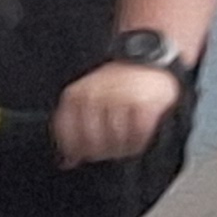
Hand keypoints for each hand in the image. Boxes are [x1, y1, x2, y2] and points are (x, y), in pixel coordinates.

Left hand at [53, 59, 182, 166]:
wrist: (149, 54)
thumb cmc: (118, 83)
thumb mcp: (88, 97)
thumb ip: (75, 127)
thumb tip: (67, 162)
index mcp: (76, 96)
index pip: (67, 134)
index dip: (73, 150)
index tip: (80, 156)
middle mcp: (95, 97)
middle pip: (91, 142)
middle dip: (99, 152)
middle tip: (109, 150)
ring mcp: (120, 100)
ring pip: (115, 142)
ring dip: (121, 149)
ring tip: (125, 143)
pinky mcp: (144, 105)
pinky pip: (138, 136)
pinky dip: (139, 143)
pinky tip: (140, 139)